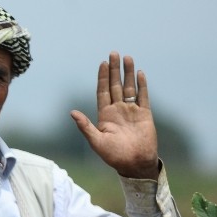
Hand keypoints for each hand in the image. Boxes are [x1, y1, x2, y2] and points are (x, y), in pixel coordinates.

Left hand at [70, 52, 159, 179]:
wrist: (134, 163)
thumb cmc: (114, 156)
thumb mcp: (96, 141)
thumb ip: (85, 126)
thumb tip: (72, 112)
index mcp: (105, 115)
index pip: (103, 91)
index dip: (102, 78)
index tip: (102, 63)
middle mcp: (118, 110)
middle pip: (115, 85)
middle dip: (114, 70)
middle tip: (113, 53)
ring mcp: (131, 111)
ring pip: (129, 87)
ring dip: (128, 73)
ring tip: (127, 58)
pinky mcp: (144, 114)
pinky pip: (143, 96)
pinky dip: (141, 85)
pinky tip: (139, 73)